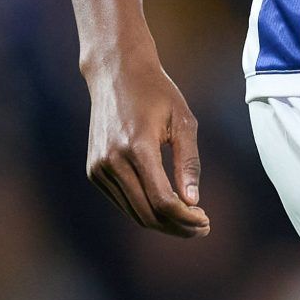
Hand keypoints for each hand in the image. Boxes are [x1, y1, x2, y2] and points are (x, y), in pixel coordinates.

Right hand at [83, 51, 209, 236]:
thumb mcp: (183, 121)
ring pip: (134, 212)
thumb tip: (193, 202)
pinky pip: (122, 201)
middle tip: (201, 226)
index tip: (205, 221)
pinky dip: (145, 209)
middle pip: (147, 213)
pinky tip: (165, 204)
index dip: (185, 218)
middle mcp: (112, 160)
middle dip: (177, 226)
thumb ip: (188, 162)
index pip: (162, 200)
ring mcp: (99, 167)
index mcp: (137, 147)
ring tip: (188, 219)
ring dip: (162, 222)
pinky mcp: (93, 170)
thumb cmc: (156, 92)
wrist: (115, 72)